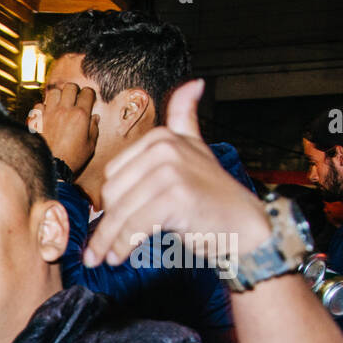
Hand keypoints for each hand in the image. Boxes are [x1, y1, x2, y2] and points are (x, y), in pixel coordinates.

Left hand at [34, 82, 98, 175]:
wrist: (51, 169)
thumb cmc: (71, 160)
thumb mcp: (90, 146)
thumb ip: (94, 129)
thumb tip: (94, 118)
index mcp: (80, 115)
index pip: (87, 92)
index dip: (89, 94)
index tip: (88, 99)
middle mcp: (64, 111)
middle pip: (70, 87)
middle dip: (74, 90)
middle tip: (74, 99)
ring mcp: (49, 114)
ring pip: (53, 92)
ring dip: (58, 96)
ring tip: (60, 104)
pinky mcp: (37, 120)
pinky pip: (39, 104)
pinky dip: (43, 107)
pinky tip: (46, 114)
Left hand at [84, 79, 268, 267]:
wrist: (244, 225)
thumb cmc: (212, 193)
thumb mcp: (196, 148)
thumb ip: (185, 118)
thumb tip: (194, 83)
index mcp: (161, 137)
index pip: (113, 175)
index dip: (108, 204)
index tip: (103, 226)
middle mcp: (164, 148)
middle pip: (113, 193)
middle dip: (105, 225)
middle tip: (98, 250)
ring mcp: (170, 170)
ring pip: (121, 212)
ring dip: (108, 241)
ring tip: (101, 259)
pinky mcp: (175, 196)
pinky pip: (135, 225)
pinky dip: (123, 245)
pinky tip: (119, 257)